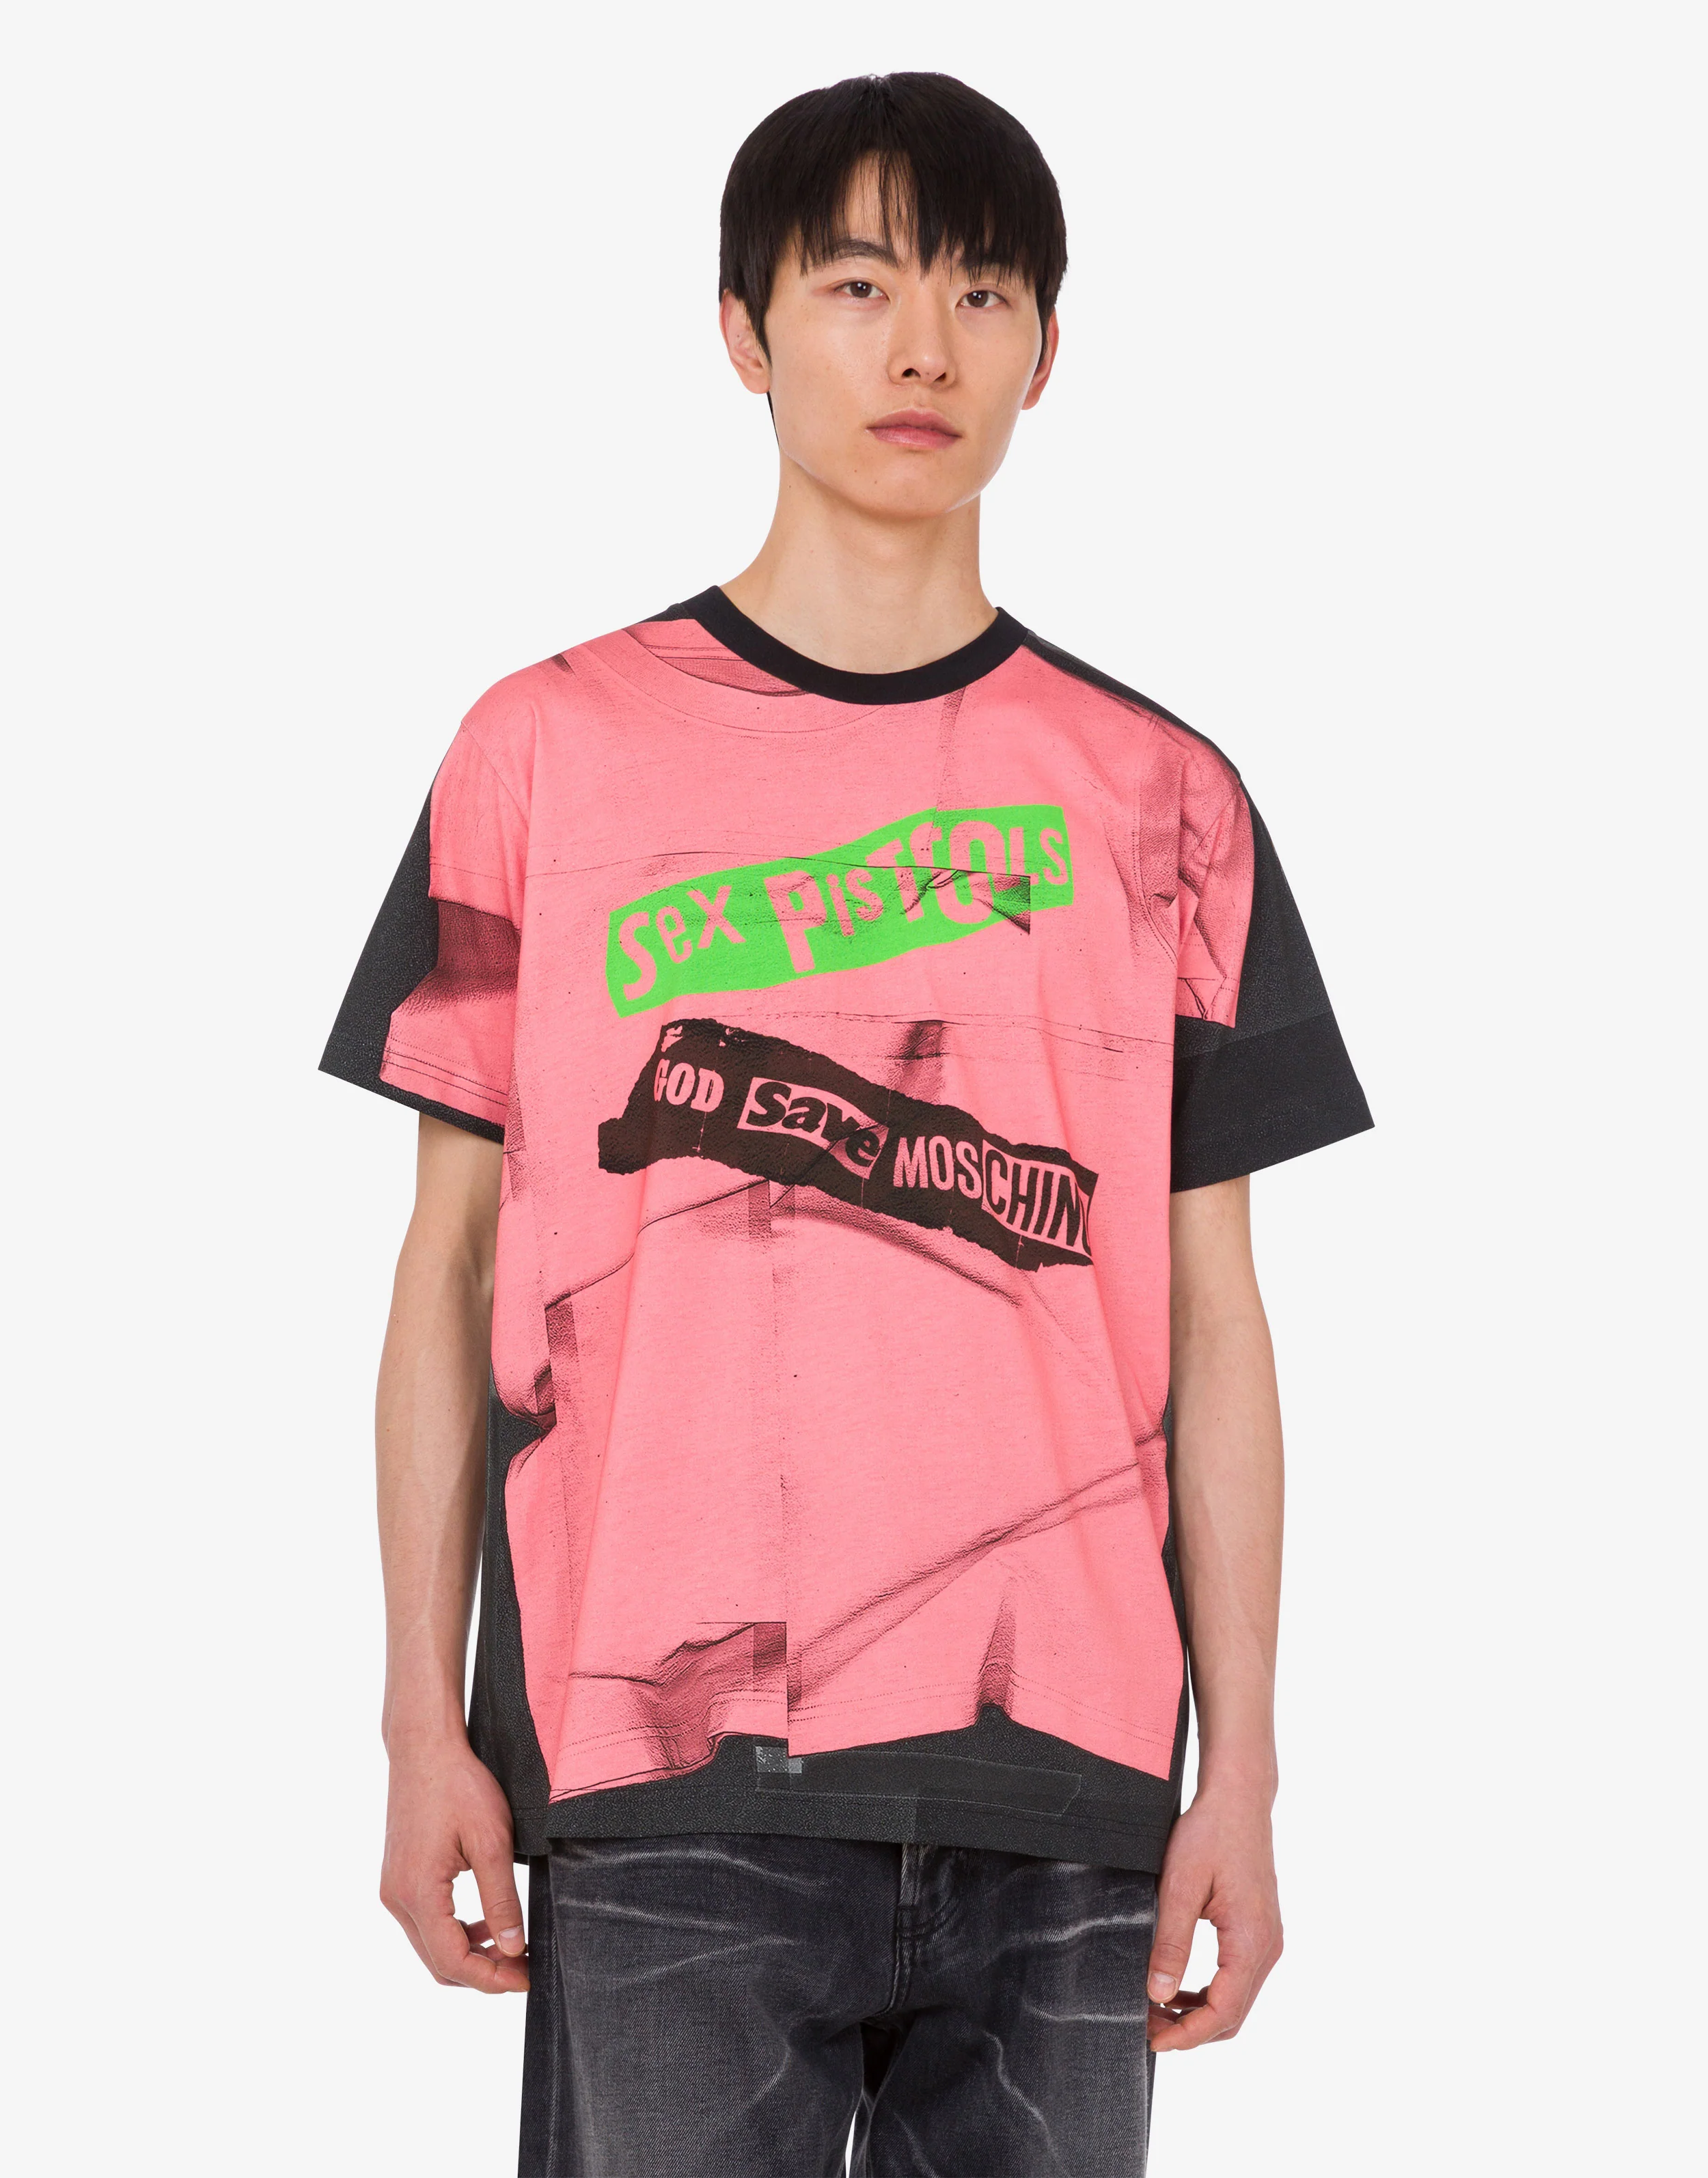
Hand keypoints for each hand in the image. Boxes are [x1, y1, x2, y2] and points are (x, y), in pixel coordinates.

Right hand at [380, 1735, 528, 1992]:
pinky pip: (426, 1925)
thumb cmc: (459, 1786)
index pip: (453, 1961)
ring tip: (511, 1947)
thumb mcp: (492, 1841)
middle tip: (525, 1968)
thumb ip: (501, 1899)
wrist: (424, 1749)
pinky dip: (455, 1933)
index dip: (492, 1979)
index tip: (528, 1978)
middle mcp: (397, 1899)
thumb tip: (513, 1948)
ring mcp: (394, 1890)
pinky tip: (485, 1922)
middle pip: (438, 1963)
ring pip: (430, 1947)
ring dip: (469, 1955)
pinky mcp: (398, 1880)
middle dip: (483, 1973)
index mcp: (418, 1893)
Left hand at [1146, 1784, 1281, 2050]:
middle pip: (1233, 2015)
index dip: (1187, 2035)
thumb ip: (1172, 1942)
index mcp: (1251, 1941)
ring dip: (1199, 2014)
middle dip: (1190, 2030)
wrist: (1238, 1800)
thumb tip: (1158, 1993)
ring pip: (1236, 2000)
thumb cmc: (1210, 1834)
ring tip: (1156, 2008)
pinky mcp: (1260, 1932)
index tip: (1151, 2039)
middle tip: (1147, 2026)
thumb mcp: (1181, 1886)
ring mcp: (1267, 1940)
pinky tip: (1178, 1987)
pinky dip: (1209, 1993)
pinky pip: (1238, 1978)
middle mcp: (1268, 1947)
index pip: (1223, 2012)